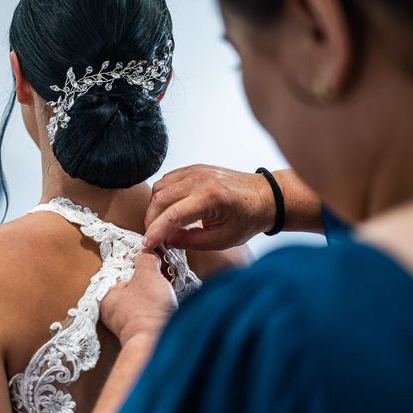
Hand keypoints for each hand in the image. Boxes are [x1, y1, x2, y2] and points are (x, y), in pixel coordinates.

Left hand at [101, 252, 177, 345]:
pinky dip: (158, 302)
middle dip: (150, 275)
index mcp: (106, 293)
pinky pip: (149, 308)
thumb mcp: (148, 275)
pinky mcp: (141, 328)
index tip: (153, 258)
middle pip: (133, 282)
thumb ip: (146, 259)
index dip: (140, 260)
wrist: (157, 344)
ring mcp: (126, 320)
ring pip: (142, 295)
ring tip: (166, 286)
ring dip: (156, 289)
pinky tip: (167, 300)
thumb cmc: (148, 311)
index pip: (121, 268)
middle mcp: (112, 308)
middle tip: (162, 272)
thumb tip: (147, 253)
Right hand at [143, 165, 275, 250]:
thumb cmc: (248, 218)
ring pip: (160, 187)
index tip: (147, 245)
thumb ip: (191, 241)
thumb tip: (167, 241)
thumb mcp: (221, 239)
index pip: (172, 215)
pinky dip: (162, 195)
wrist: (265, 197)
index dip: (155, 232)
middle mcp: (200, 180)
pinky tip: (169, 209)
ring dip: (155, 207)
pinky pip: (168, 180)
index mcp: (210, 198)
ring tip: (161, 224)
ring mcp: (196, 171)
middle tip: (153, 237)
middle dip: (151, 221)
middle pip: (159, 199)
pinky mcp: (194, 168)